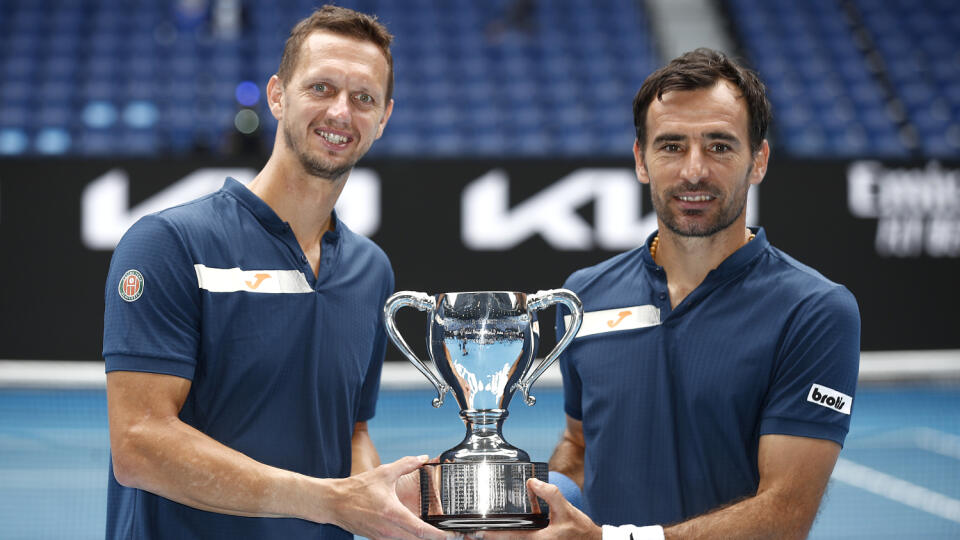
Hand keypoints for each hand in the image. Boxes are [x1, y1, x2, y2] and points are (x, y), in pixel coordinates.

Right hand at [330, 455, 456, 539]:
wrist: (334, 502)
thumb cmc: (357, 489)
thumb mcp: (384, 472)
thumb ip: (406, 464)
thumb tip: (423, 457)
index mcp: (393, 513)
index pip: (420, 530)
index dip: (437, 535)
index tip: (449, 535)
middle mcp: (389, 529)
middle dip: (434, 539)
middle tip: (450, 535)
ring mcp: (382, 536)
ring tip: (435, 534)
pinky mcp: (377, 539)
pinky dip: (409, 539)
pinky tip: (416, 533)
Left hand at [473, 478, 600, 539]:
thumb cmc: (580, 530)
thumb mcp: (566, 509)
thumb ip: (549, 494)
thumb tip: (532, 482)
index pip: (510, 537)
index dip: (492, 535)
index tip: (478, 531)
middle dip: (491, 539)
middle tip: (473, 533)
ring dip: (500, 539)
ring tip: (482, 534)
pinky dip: (511, 538)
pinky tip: (504, 532)